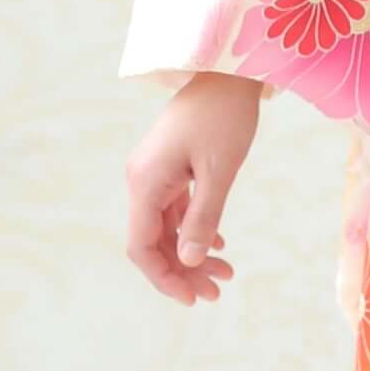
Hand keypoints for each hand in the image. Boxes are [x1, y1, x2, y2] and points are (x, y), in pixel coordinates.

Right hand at [125, 71, 263, 304]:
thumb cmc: (225, 117)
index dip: (163, 278)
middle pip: (153, 241)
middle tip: (217, 292)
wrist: (228, 71)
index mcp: (145, 182)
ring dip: (192, 253)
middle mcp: (142, 180)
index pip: (141, 246)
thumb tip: (191, 261)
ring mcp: (155, 174)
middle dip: (183, 270)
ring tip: (226, 274)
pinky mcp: (170, 167)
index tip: (193, 299)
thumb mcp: (220, 171)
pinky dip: (194, 229)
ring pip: (166, 228)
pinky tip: (218, 244)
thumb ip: (203, 217)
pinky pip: (175, 210)